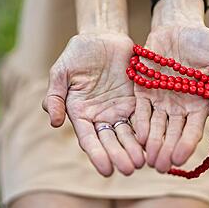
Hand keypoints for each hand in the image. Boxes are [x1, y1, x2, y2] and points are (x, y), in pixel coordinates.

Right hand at [42, 33, 143, 176]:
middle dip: (119, 155)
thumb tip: (54, 123)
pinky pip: (142, 116)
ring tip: (143, 161)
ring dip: (135, 148)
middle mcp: (101, 116)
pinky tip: (154, 141)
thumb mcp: (61, 72)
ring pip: (128, 133)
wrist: (101, 37)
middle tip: (129, 169)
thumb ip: (54, 96)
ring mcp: (120, 109)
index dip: (98, 154)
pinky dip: (147, 129)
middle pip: (111, 140)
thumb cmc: (77, 54)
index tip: (107, 170)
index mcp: (81, 113)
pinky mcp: (136, 99)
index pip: (89, 139)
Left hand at [134, 0, 208, 172]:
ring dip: (152, 143)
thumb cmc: (204, 46)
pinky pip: (140, 110)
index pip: (192, 130)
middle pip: (172, 133)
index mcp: (198, 105)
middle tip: (159, 166)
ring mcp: (159, 100)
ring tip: (147, 160)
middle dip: (166, 150)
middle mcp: (178, 107)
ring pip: (155, 126)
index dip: (186, 145)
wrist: (180, 28)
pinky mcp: (143, 90)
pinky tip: (138, 136)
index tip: (178, 160)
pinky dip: (140, 122)